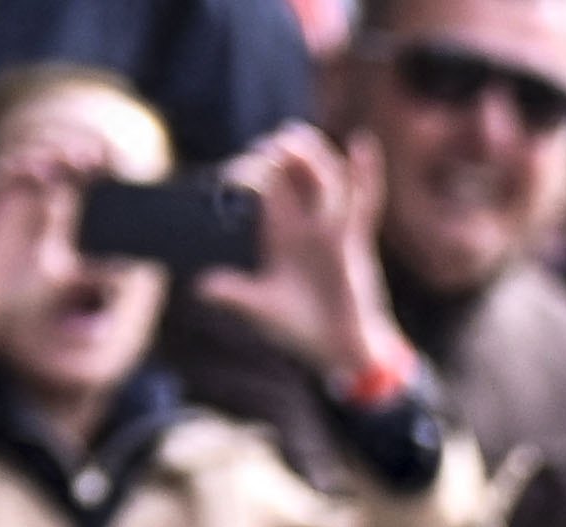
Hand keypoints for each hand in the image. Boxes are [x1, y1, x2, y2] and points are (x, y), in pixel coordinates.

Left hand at [207, 119, 405, 398]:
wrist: (341, 352)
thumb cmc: (303, 329)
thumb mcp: (262, 309)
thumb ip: (234, 294)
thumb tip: (199, 285)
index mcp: (280, 233)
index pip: (264, 187)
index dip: (250, 172)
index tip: (235, 175)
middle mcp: (306, 224)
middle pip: (293, 172)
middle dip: (280, 152)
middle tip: (269, 146)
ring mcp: (333, 228)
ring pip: (324, 177)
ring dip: (312, 153)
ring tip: (295, 136)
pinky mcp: (357, 240)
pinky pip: (365, 202)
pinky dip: (366, 173)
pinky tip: (360, 143)